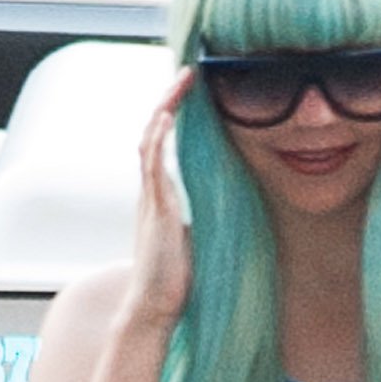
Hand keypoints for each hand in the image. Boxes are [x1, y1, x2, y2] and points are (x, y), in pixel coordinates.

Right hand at [121, 73, 193, 335]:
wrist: (154, 309)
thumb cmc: (175, 283)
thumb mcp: (195, 241)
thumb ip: (204, 220)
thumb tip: (230, 212)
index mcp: (160, 198)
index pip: (162, 145)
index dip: (173, 116)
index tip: (190, 93)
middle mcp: (151, 192)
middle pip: (154, 132)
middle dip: (170, 100)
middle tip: (188, 72)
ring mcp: (150, 197)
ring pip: (150, 138)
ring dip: (166, 106)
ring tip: (183, 79)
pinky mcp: (154, 206)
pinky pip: (151, 160)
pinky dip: (158, 134)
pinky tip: (166, 113)